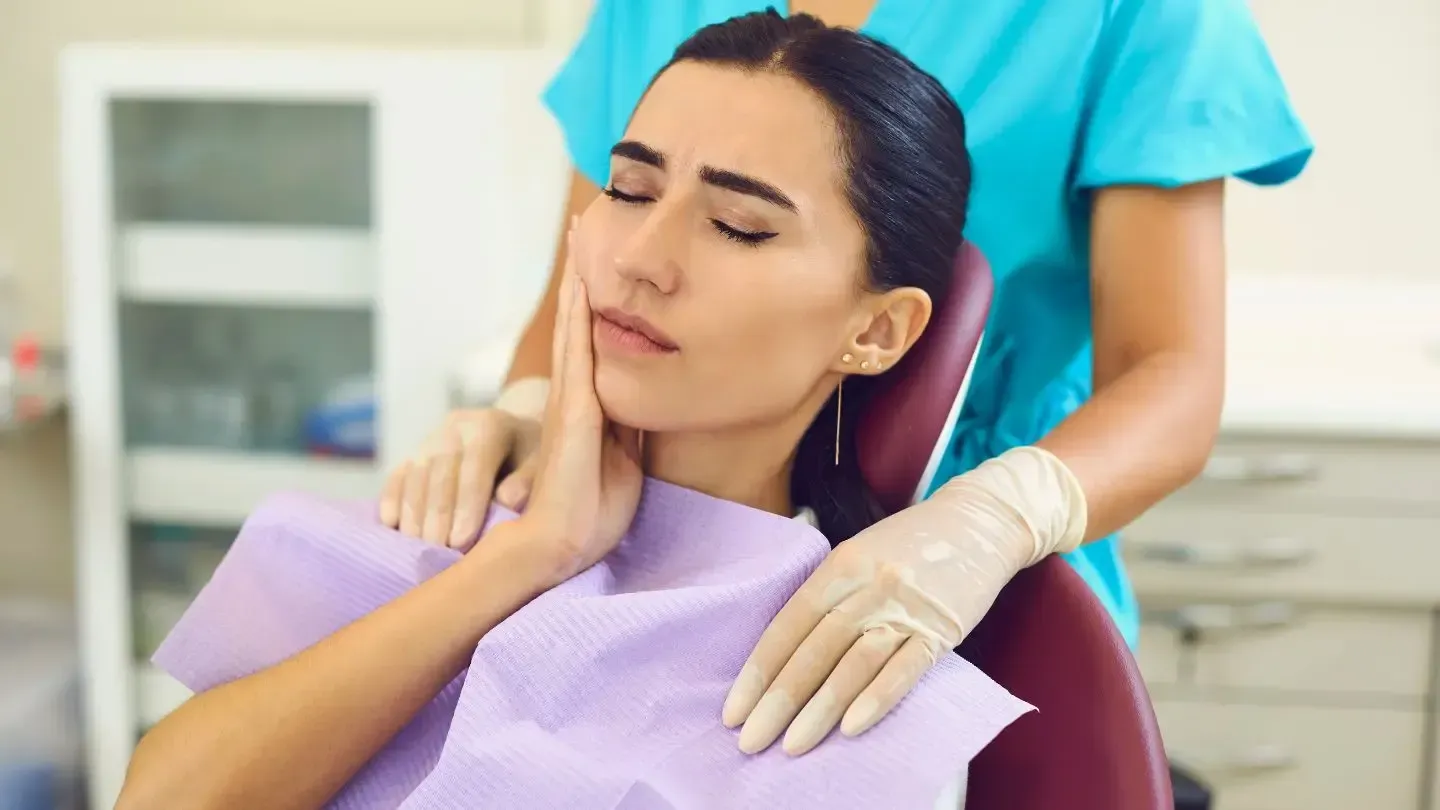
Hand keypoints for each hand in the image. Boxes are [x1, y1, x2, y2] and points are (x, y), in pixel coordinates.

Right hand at [379, 407, 542, 548]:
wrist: (513, 433)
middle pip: (440, 472)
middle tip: (437, 551)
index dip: (467, 505)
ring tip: (416, 547)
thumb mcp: (542, 464)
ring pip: (415, 474)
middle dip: (437, 515)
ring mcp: (431, 438)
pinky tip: (391, 525)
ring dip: (413, 512)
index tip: (460, 542)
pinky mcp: (413, 453)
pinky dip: (392, 499)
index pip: (475, 467)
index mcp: (491, 425)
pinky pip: (397, 475)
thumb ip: (529, 480)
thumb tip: (508, 501)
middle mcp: (456, 426)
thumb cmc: (531, 459)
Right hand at [517, 219, 643, 584]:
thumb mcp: (625, 456)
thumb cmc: (592, 508)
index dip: (595, 298)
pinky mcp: (575, 414)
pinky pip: (578, 357)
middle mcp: (576, 393)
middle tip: (582, 225)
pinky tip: (583, 290)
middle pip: (578, 321)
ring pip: (575, 328)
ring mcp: (572, 400)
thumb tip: (648, 396)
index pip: (594, 339)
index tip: (597, 258)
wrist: (563, 542)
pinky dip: (579, 320)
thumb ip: (630, 424)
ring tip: (580, 238)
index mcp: (590, 403)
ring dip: (578, 283)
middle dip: (581, 274)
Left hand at [721, 446, 1086, 755]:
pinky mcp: (942, 629)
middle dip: (779, 700)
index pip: (789, 624)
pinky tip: (850, 727)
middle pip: (815, 649)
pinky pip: (905, 669)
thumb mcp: (860, 550)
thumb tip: (784, 651)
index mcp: (841, 563)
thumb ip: (826, 591)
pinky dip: (877, 698)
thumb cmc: (912, 541)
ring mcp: (907, 607)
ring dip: (820, 709)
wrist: (983, 521)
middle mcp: (870, 585)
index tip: (734, 709)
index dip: (760, 670)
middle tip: (751, 740)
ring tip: (792, 746)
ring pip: (854, 664)